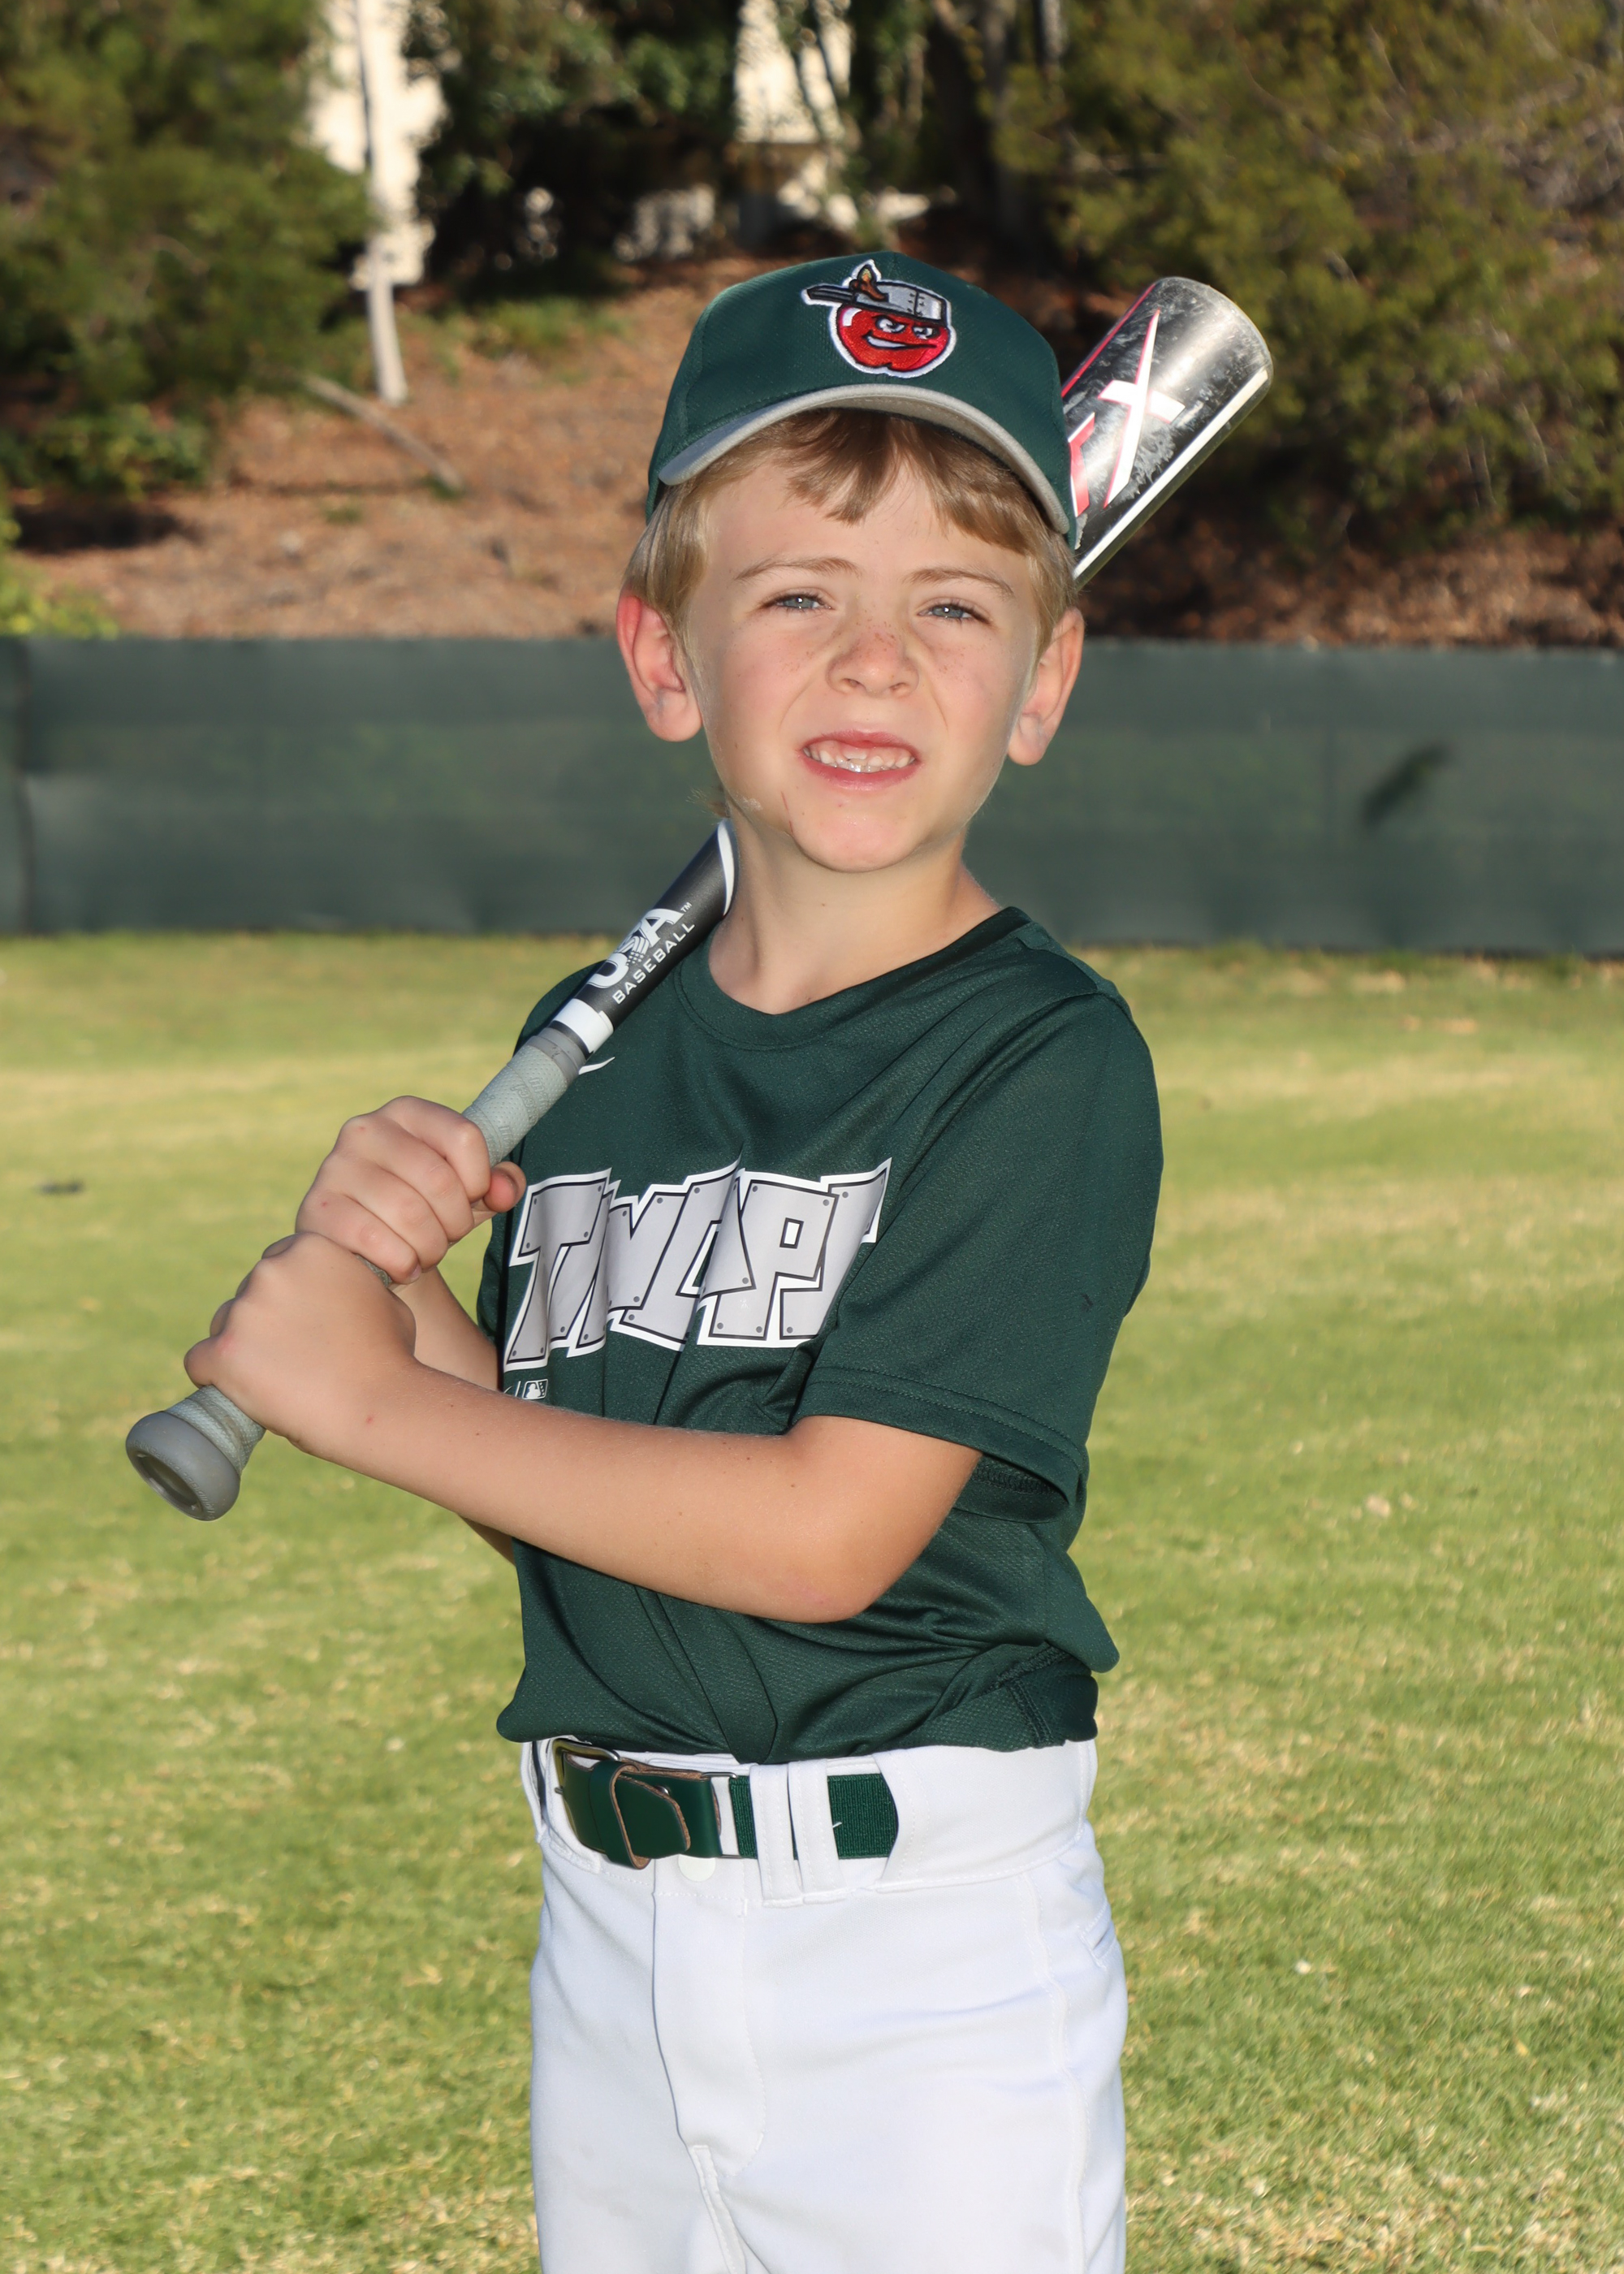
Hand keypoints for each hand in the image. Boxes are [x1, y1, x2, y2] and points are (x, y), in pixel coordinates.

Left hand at [185, 1232, 417, 1459]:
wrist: (379, 1405)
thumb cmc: (390, 1356)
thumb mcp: (381, 1296)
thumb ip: (347, 1282)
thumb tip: (335, 1289)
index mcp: (309, 1247)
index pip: (278, 1263)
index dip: (290, 1296)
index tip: (302, 1323)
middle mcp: (270, 1270)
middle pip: (248, 1292)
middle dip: (264, 1320)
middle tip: (293, 1356)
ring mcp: (244, 1311)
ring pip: (223, 1325)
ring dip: (242, 1347)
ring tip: (276, 1379)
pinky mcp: (223, 1353)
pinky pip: (200, 1361)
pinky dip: (216, 1377)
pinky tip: (240, 1391)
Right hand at [295, 1097, 525, 1283]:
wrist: (364, 1248)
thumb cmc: (424, 1210)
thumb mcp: (467, 1192)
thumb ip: (500, 1183)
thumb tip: (504, 1188)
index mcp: (406, 1112)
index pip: (465, 1137)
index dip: (480, 1180)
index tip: (472, 1199)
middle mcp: (366, 1129)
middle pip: (439, 1180)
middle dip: (455, 1222)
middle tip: (447, 1236)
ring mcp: (336, 1167)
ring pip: (409, 1214)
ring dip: (431, 1247)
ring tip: (425, 1251)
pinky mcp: (318, 1208)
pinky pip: (375, 1240)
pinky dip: (402, 1262)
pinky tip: (403, 1266)